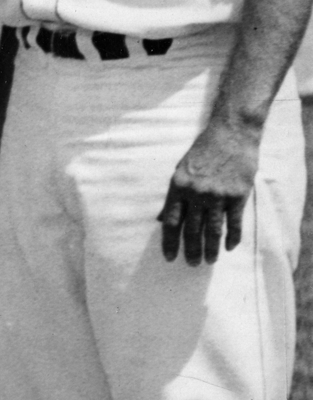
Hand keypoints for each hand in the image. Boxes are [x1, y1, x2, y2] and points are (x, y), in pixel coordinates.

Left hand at [160, 115, 261, 265]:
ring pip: (213, 229)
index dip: (169, 242)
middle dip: (190, 249)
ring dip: (210, 248)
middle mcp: (196, 193)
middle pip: (191, 229)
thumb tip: (161, 218)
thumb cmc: (203, 151)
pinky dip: (232, 237)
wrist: (231, 134)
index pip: (170, 222)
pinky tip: (229, 248)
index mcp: (178, 187)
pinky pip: (234, 222)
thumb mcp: (180, 169)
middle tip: (191, 265)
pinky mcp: (238, 194)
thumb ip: (174, 195)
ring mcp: (218, 195)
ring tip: (208, 261)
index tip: (169, 257)